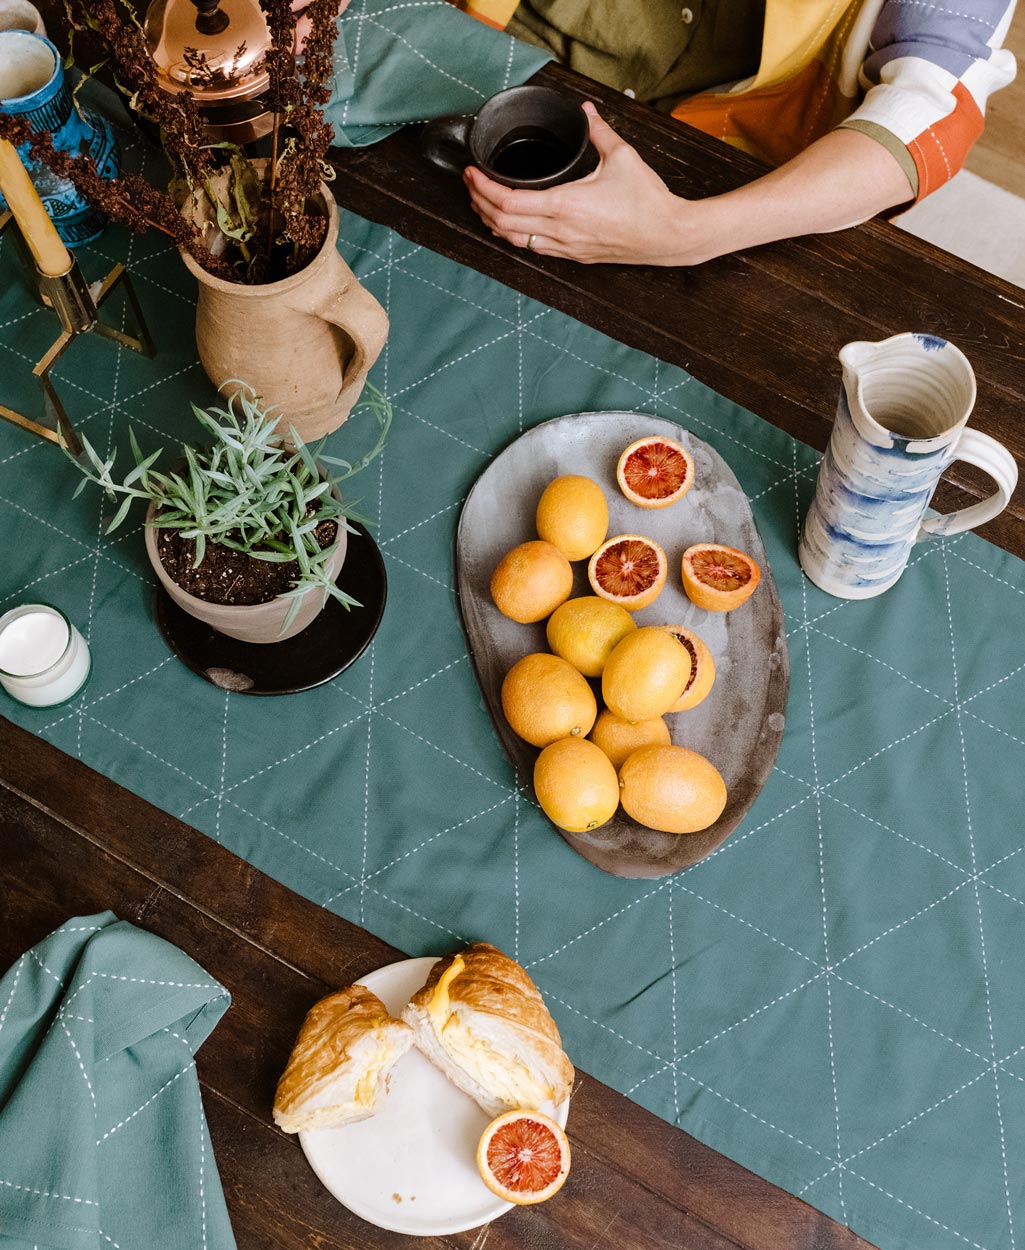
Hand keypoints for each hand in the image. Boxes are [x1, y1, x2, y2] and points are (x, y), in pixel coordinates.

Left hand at [463, 102, 703, 265]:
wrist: (668, 235)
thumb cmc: (648, 201)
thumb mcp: (622, 157)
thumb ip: (598, 131)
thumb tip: (586, 111)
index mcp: (565, 205)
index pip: (508, 200)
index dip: (483, 188)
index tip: (472, 173)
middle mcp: (561, 230)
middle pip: (502, 223)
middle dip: (479, 203)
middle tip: (470, 185)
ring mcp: (566, 247)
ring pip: (514, 240)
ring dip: (493, 223)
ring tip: (481, 204)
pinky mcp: (574, 256)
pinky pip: (533, 249)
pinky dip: (513, 236)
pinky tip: (507, 226)